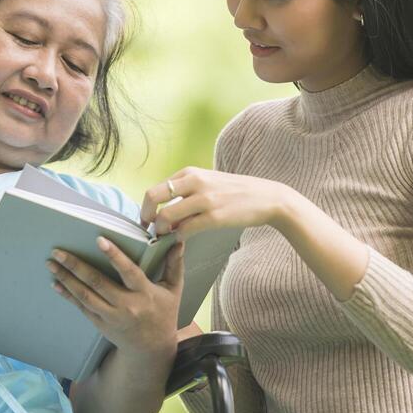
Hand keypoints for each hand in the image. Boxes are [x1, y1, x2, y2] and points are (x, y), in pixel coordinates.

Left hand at [48, 238, 184, 356]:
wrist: (152, 349)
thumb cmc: (164, 313)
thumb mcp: (174, 290)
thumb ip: (174, 264)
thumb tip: (178, 240)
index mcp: (145, 294)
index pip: (129, 273)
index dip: (114, 257)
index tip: (99, 240)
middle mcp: (127, 306)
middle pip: (98, 283)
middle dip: (76, 266)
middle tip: (58, 251)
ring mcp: (111, 317)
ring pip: (85, 296)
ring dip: (66, 279)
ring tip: (51, 263)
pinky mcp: (101, 324)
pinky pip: (81, 307)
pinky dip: (68, 295)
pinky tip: (56, 283)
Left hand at [140, 167, 296, 237]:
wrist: (267, 197)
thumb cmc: (234, 192)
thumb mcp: (208, 181)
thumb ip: (186, 191)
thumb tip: (164, 211)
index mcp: (190, 173)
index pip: (155, 189)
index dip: (146, 208)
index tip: (148, 220)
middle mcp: (194, 182)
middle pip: (153, 197)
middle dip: (146, 216)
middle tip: (150, 230)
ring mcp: (204, 199)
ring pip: (166, 216)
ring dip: (161, 231)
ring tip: (167, 237)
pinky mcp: (215, 217)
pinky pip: (185, 230)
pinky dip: (179, 237)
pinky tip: (183, 239)